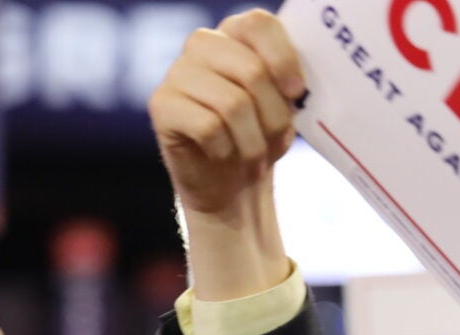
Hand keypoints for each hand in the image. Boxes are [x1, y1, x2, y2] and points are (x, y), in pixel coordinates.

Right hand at [150, 10, 302, 301]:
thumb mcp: (285, 107)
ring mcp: (177, 72)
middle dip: (274, 115)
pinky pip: (207, 126)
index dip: (283, 59)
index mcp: (235, 35)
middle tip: (276, 140)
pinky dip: (225, 150)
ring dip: (253, 141)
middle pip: (251, 70)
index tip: (298, 94)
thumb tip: (297, 86)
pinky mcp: (161, 105)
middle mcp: (202, 45)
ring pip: (232, 103)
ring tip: (255, 157)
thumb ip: (289, 83)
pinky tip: (223, 155)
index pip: (258, 24)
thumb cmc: (261, 138)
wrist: (232, 186)